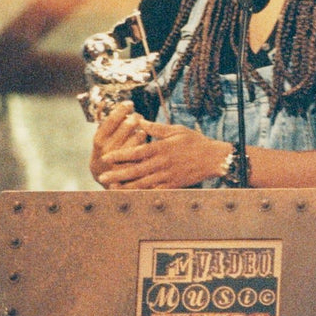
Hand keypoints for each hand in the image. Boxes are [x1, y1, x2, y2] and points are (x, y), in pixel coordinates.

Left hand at [91, 111, 224, 189]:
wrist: (213, 158)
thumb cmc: (195, 141)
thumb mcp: (176, 130)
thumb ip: (156, 128)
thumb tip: (138, 120)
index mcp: (162, 148)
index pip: (137, 152)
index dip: (120, 155)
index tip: (107, 157)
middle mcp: (162, 163)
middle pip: (136, 170)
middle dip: (117, 174)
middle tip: (102, 176)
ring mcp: (168, 176)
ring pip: (143, 183)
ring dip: (126, 186)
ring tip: (111, 188)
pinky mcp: (173, 185)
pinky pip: (155, 191)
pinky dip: (142, 194)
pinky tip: (131, 195)